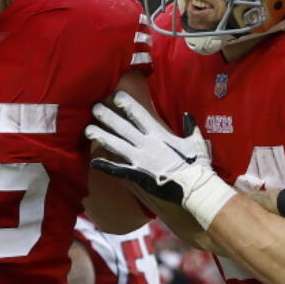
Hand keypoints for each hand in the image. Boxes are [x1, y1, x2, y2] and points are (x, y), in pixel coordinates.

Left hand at [85, 91, 235, 227]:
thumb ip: (190, 127)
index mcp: (160, 134)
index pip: (140, 115)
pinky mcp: (137, 175)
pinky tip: (93, 162)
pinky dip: (105, 166)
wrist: (193, 188)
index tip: (115, 96)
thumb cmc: (197, 165)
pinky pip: (118, 169)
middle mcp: (146, 144)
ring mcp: (140, 160)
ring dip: (101, 136)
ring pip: (116, 145)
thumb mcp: (196, 142)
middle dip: (107, 117)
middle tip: (94, 108)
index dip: (126, 104)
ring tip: (87, 130)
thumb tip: (188, 116)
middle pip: (123, 127)